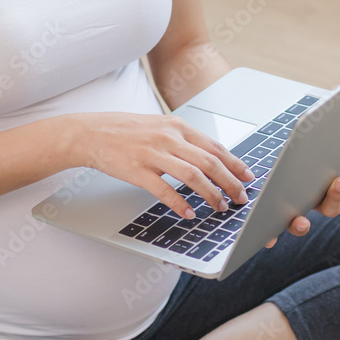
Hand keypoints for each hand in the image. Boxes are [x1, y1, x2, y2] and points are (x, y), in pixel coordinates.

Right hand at [70, 112, 253, 218]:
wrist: (91, 133)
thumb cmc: (127, 132)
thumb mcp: (160, 127)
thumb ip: (184, 141)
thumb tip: (211, 159)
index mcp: (177, 126)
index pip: (215, 147)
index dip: (236, 164)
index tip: (249, 177)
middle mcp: (169, 138)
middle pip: (210, 162)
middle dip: (230, 183)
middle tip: (240, 198)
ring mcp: (153, 154)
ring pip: (192, 176)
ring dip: (211, 194)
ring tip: (219, 207)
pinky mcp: (137, 171)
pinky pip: (164, 190)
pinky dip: (180, 203)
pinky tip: (190, 213)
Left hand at [264, 164, 339, 247]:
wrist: (270, 163)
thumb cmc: (305, 164)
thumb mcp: (327, 162)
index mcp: (320, 196)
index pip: (333, 201)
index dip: (337, 194)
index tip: (338, 180)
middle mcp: (305, 207)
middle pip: (323, 211)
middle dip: (327, 203)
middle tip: (331, 187)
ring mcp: (286, 213)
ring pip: (297, 226)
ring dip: (301, 227)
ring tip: (302, 222)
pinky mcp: (266, 215)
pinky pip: (269, 230)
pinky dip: (270, 236)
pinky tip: (268, 237)